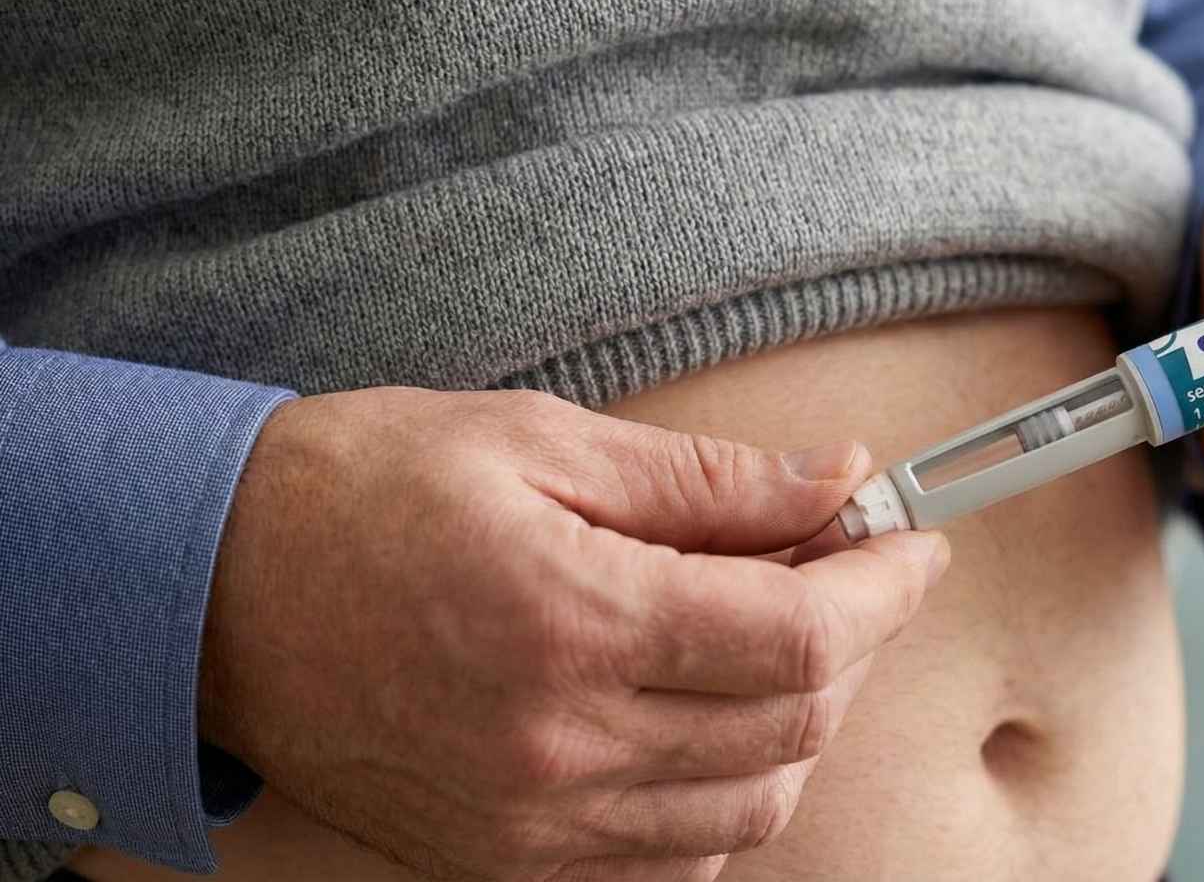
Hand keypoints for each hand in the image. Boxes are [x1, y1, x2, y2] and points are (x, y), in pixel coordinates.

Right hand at [199, 387, 947, 881]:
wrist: (208, 591)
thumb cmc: (364, 491)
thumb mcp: (541, 442)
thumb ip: (708, 480)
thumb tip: (838, 480)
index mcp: (574, 620)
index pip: (801, 634)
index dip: (888, 586)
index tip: (916, 541)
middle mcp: (561, 743)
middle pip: (794, 724)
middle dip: (861, 641)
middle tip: (858, 567)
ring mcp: (532, 821)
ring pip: (751, 805)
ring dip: (805, 721)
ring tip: (789, 633)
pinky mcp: (505, 858)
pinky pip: (674, 860)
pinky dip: (733, 795)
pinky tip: (722, 720)